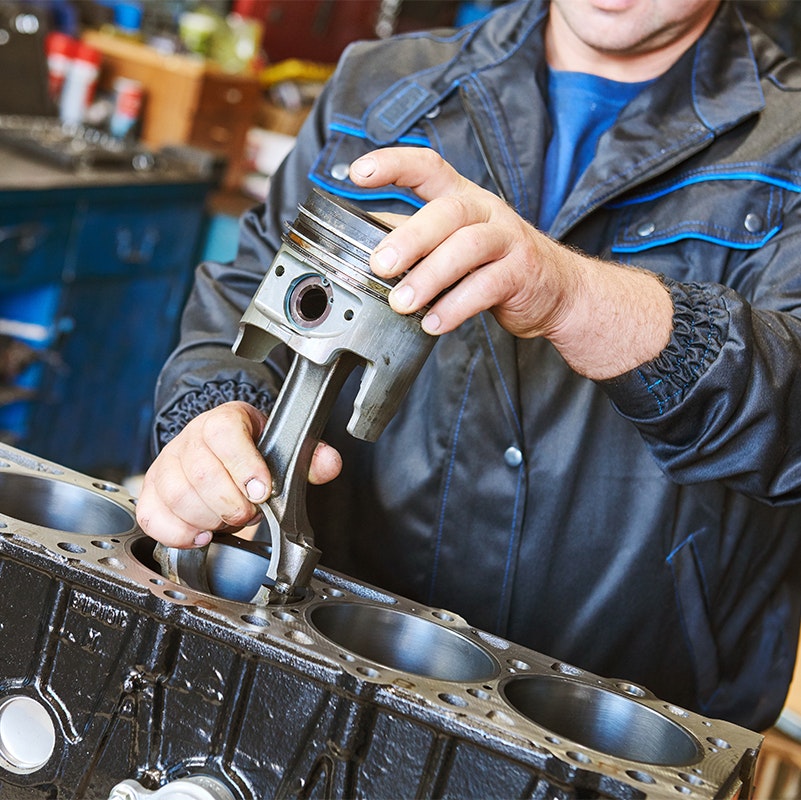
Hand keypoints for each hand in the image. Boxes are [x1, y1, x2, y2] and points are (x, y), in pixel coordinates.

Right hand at [135, 401, 341, 547]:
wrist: (219, 452)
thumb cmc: (252, 452)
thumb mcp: (283, 449)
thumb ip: (310, 458)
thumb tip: (330, 463)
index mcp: (224, 421)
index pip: (224, 433)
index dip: (244, 465)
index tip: (262, 491)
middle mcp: (190, 439)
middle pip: (200, 472)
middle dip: (231, 503)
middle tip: (249, 513)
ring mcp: (166, 465)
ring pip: (176, 495)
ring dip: (208, 519)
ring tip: (229, 521)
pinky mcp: (151, 492)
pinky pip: (152, 516)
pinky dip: (178, 533)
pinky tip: (202, 534)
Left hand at [350, 147, 672, 378]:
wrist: (556, 289)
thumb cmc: (494, 262)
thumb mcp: (454, 241)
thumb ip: (415, 238)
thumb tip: (362, 240)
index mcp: (463, 197)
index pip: (428, 167)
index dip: (393, 165)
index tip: (358, 172)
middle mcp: (486, 210)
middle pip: (448, 212)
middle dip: (410, 238)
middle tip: (380, 264)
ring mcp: (508, 239)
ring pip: (467, 248)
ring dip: (429, 277)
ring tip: (402, 303)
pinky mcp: (522, 273)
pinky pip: (486, 287)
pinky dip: (455, 307)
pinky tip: (433, 323)